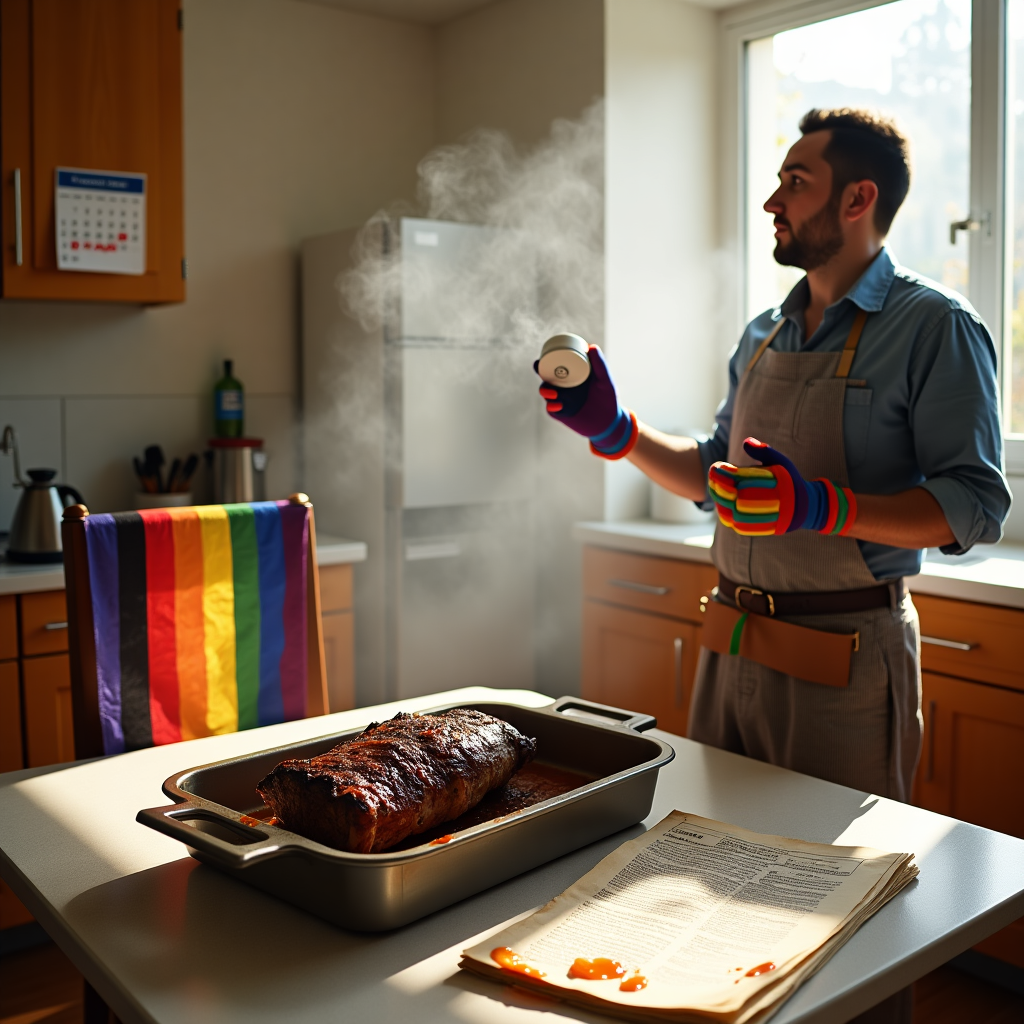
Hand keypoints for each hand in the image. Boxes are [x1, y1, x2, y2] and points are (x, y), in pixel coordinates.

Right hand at [535, 345, 637, 458]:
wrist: (608, 423)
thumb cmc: (608, 399)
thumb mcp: (604, 381)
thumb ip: (600, 365)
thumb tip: (592, 346)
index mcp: (572, 375)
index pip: (556, 365)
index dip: (546, 360)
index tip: (543, 355)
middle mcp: (564, 386)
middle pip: (547, 376)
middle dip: (540, 372)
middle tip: (538, 367)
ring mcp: (561, 399)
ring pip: (547, 392)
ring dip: (545, 390)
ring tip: (553, 392)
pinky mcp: (561, 413)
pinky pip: (552, 409)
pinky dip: (553, 406)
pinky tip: (558, 405)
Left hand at [708, 437, 856, 536]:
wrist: (804, 507)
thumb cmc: (789, 480)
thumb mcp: (780, 462)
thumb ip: (763, 451)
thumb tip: (746, 441)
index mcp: (772, 483)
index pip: (741, 478)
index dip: (725, 473)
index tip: (715, 467)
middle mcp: (767, 502)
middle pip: (733, 496)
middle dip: (719, 486)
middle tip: (712, 478)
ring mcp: (761, 517)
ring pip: (733, 512)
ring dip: (720, 501)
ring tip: (714, 490)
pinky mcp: (758, 529)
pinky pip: (737, 524)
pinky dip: (726, 515)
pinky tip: (720, 505)